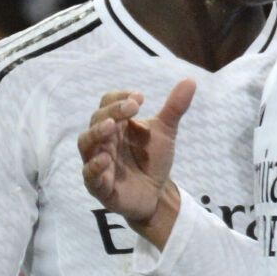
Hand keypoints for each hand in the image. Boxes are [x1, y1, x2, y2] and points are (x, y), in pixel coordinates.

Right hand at [77, 81, 193, 247]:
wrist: (157, 194)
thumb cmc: (153, 160)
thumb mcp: (165, 133)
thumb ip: (174, 108)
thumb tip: (190, 80)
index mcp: (116, 124)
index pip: (108, 103)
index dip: (120, 98)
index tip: (140, 98)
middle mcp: (102, 140)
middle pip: (96, 119)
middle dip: (112, 111)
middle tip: (131, 107)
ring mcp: (97, 161)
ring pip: (86, 143)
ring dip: (96, 132)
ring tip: (111, 125)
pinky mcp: (99, 185)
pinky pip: (89, 174)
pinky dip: (94, 166)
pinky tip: (104, 158)